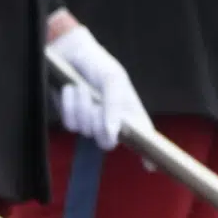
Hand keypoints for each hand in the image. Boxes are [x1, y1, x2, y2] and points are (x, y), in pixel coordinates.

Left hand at [49, 22, 152, 150]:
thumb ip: (116, 106)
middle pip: (108, 142)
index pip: (142, 135)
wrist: (67, 52)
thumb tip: (113, 134)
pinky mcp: (70, 117)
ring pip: (87, 132)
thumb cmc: (97, 63)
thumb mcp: (114, 79)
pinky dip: (69, 105)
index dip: (148, 152)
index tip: (149, 166)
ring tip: (81, 87)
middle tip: (97, 104)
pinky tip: (69, 90)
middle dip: (101, 125)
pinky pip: (70, 124)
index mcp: (129, 111)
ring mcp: (89, 121)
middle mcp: (110, 120)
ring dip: (83, 107)